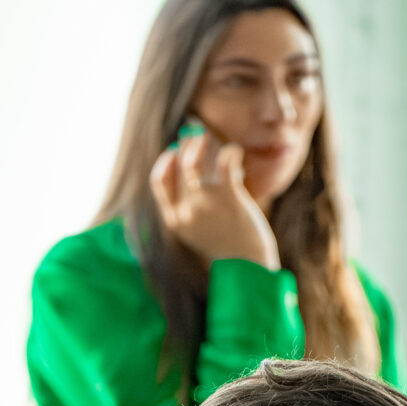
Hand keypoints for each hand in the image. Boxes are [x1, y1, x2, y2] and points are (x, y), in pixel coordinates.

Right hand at [149, 129, 279, 270]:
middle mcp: (187, 211)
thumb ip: (191, 204)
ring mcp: (206, 203)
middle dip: (187, 146)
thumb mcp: (199, 229)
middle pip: (179, 164)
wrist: (248, 267)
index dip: (166, 161)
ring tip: (209, 138)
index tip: (176, 153)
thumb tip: (190, 165)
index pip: (158, 181)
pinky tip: (235, 153)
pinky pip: (225, 160)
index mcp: (175, 220)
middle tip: (198, 139)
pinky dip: (230, 151)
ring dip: (201, 142)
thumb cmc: (226, 245)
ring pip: (194, 160)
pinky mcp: (230, 197)